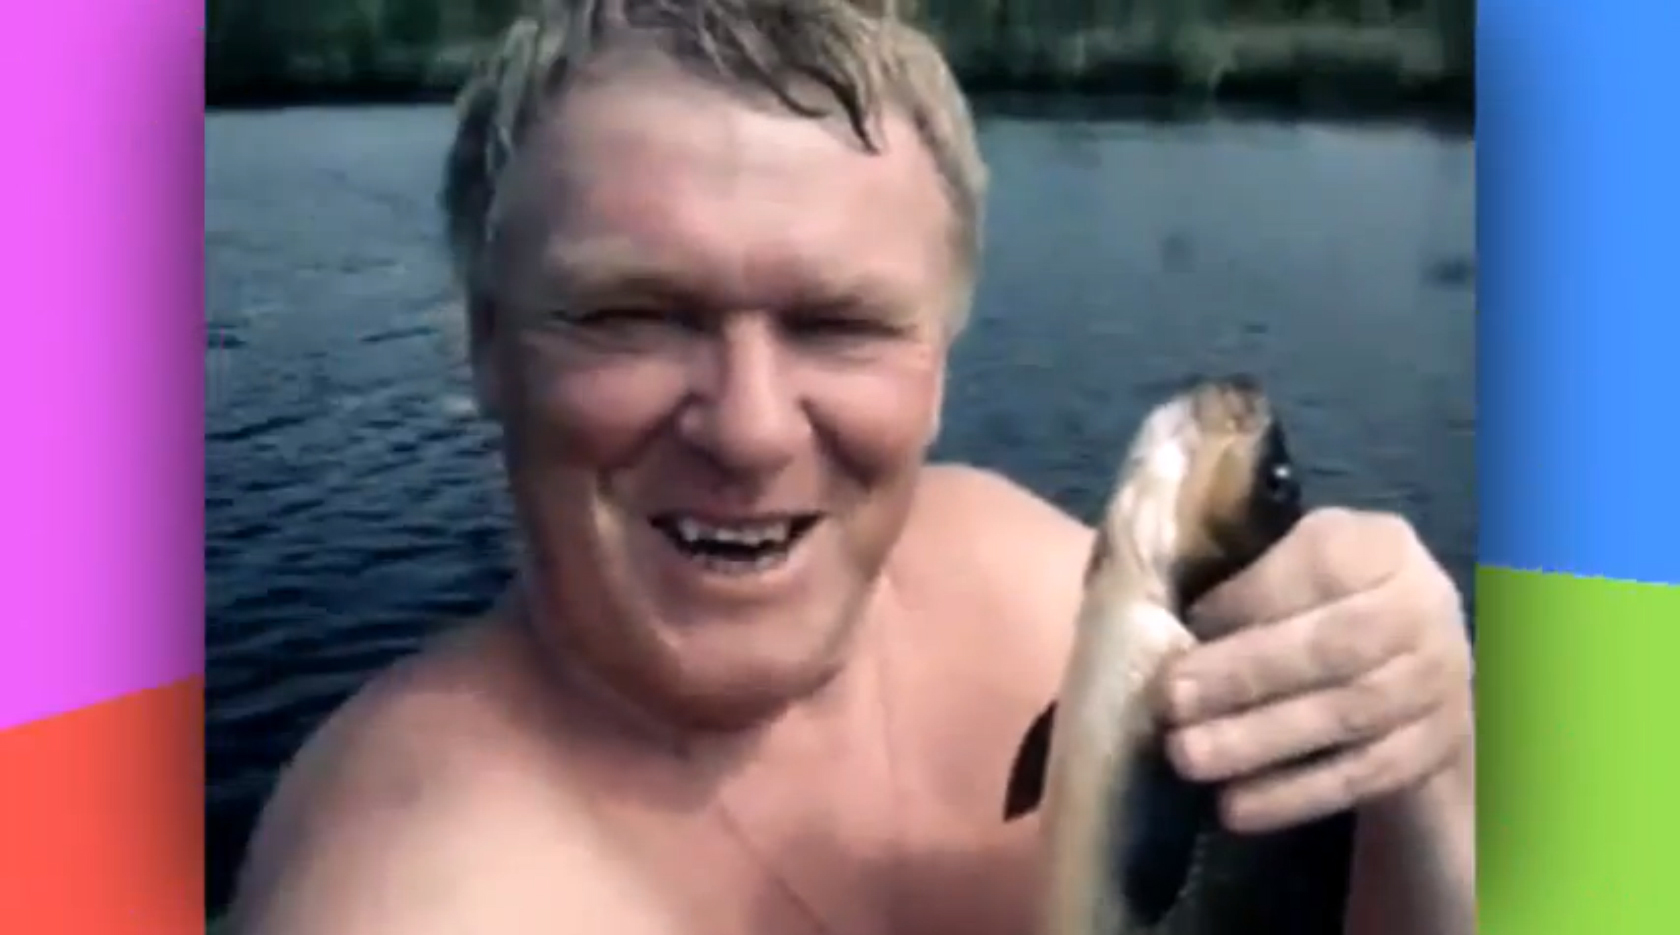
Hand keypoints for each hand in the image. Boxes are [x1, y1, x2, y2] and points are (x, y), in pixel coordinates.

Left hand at [1157, 507, 1472, 833]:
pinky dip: (1295, 794)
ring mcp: (1438, 681)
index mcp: (1379, 544)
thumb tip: (1140, 597)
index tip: (1186, 623)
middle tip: (1171, 700)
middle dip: (1245, 674)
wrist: (1411, 672)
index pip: (1320, 562)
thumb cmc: (1315, 606)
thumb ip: (1232, 568)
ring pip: (1347, 713)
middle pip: (1334, 645)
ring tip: (1188, 756)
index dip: (1250, 597)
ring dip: (1260, 739)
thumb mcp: (1287, 563)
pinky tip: (1235, 806)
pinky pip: (1362, 776)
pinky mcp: (1432, 748)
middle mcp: (1424, 606)